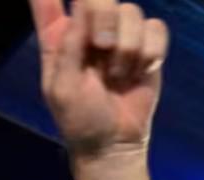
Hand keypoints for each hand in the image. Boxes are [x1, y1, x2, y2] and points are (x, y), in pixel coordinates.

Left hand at [27, 0, 168, 179]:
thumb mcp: (63, 88)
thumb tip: (80, 8)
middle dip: (104, 18)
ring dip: (127, 48)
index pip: (47, 4)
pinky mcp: (146, 44)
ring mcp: (119, 35)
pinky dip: (150, 52)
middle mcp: (87, 30)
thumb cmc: (80, 119)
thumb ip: (69, 47)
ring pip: (131, 11)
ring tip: (117, 76)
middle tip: (102, 47)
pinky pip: (155, 28)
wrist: (113, 142)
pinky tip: (138, 72)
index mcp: (58, 39)